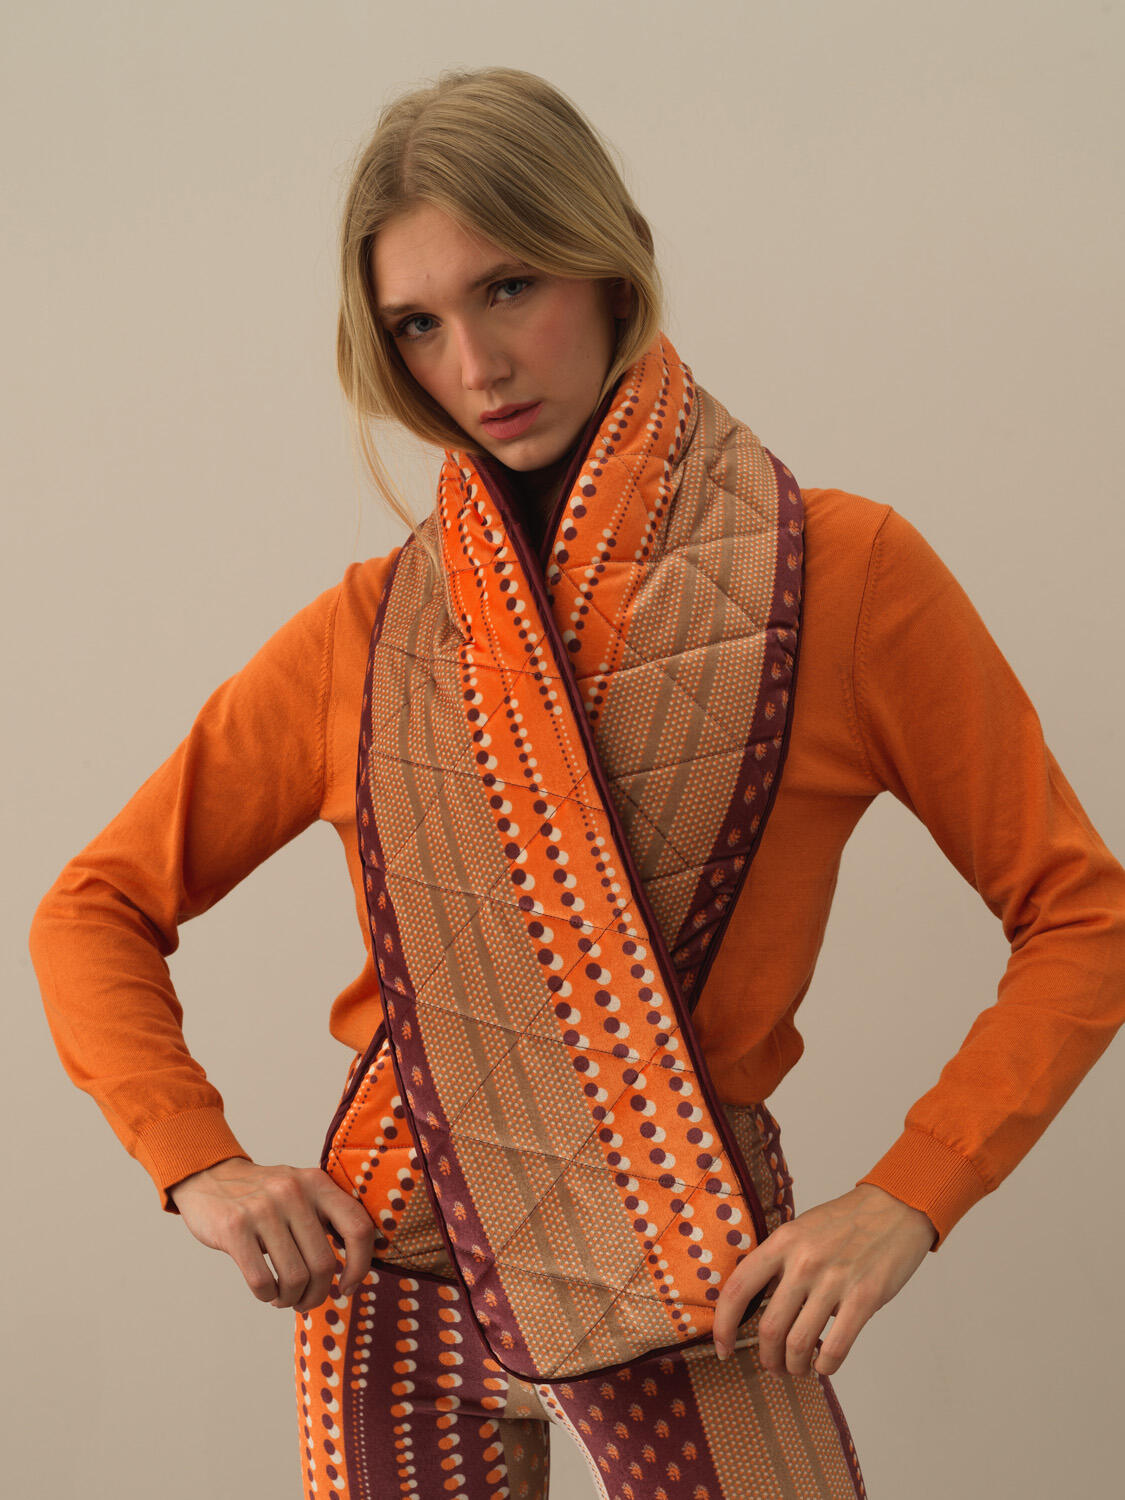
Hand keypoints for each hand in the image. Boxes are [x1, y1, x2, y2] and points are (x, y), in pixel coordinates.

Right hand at [168, 1157, 375, 1312]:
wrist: (209, 1178)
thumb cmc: (264, 1198)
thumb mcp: (301, 1191)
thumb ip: (327, 1217)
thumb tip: (354, 1270)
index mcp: (318, 1183)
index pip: (358, 1227)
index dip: (361, 1265)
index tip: (347, 1286)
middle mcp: (294, 1191)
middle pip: (324, 1264)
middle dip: (316, 1294)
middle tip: (305, 1300)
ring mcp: (263, 1208)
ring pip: (295, 1277)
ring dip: (290, 1298)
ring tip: (283, 1296)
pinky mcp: (234, 1227)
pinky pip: (262, 1281)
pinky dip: (267, 1295)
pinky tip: (266, 1291)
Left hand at [712, 1183, 936, 1376]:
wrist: (896, 1208)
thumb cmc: (846, 1222)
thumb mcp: (800, 1230)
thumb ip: (778, 1261)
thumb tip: (757, 1303)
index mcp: (782, 1242)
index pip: (738, 1289)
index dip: (724, 1325)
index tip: (722, 1348)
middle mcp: (803, 1262)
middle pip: (769, 1327)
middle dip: (767, 1358)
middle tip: (773, 1366)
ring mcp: (834, 1280)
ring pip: (799, 1344)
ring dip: (794, 1366)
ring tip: (798, 1368)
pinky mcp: (864, 1298)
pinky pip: (835, 1348)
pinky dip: (825, 1366)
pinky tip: (824, 1365)